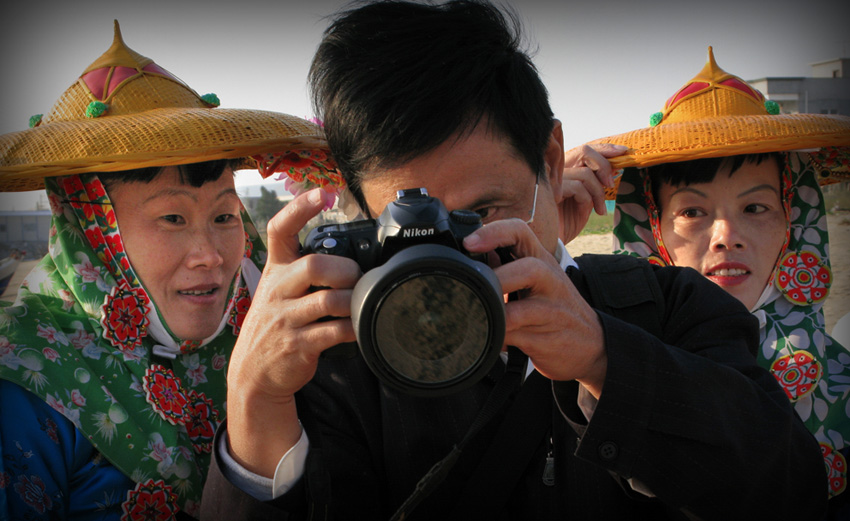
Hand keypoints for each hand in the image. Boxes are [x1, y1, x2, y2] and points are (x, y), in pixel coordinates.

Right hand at [226, 189, 360, 475]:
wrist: (253, 374)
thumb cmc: (275, 325)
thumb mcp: (277, 291)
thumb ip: (302, 270)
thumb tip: (347, 255)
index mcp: (274, 271)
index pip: (280, 230)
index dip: (301, 209)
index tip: (324, 193)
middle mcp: (277, 290)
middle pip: (314, 265)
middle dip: (344, 270)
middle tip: (355, 279)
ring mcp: (285, 319)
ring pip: (328, 301)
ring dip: (352, 301)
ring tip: (359, 305)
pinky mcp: (297, 346)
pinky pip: (333, 332)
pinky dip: (353, 328)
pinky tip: (359, 328)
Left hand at [463, 219, 606, 396]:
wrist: (592, 343)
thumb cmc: (555, 307)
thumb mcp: (538, 279)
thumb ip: (507, 265)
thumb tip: (468, 255)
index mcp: (542, 260)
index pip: (520, 231)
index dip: (493, 232)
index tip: (468, 243)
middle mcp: (550, 281)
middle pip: (529, 269)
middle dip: (499, 280)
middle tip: (475, 289)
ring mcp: (551, 312)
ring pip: (520, 312)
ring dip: (495, 316)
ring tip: (478, 317)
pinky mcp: (546, 340)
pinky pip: (514, 338)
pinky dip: (496, 338)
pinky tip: (490, 337)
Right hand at [558, 143, 625, 243]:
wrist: (551, 243)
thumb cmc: (566, 223)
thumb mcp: (586, 201)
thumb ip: (595, 183)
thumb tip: (615, 167)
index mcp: (563, 170)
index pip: (584, 150)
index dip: (604, 148)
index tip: (623, 151)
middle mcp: (555, 170)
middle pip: (584, 151)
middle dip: (604, 165)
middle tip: (611, 183)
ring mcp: (551, 179)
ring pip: (585, 173)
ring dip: (598, 192)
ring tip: (600, 209)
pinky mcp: (549, 191)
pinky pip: (578, 187)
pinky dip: (588, 199)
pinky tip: (586, 213)